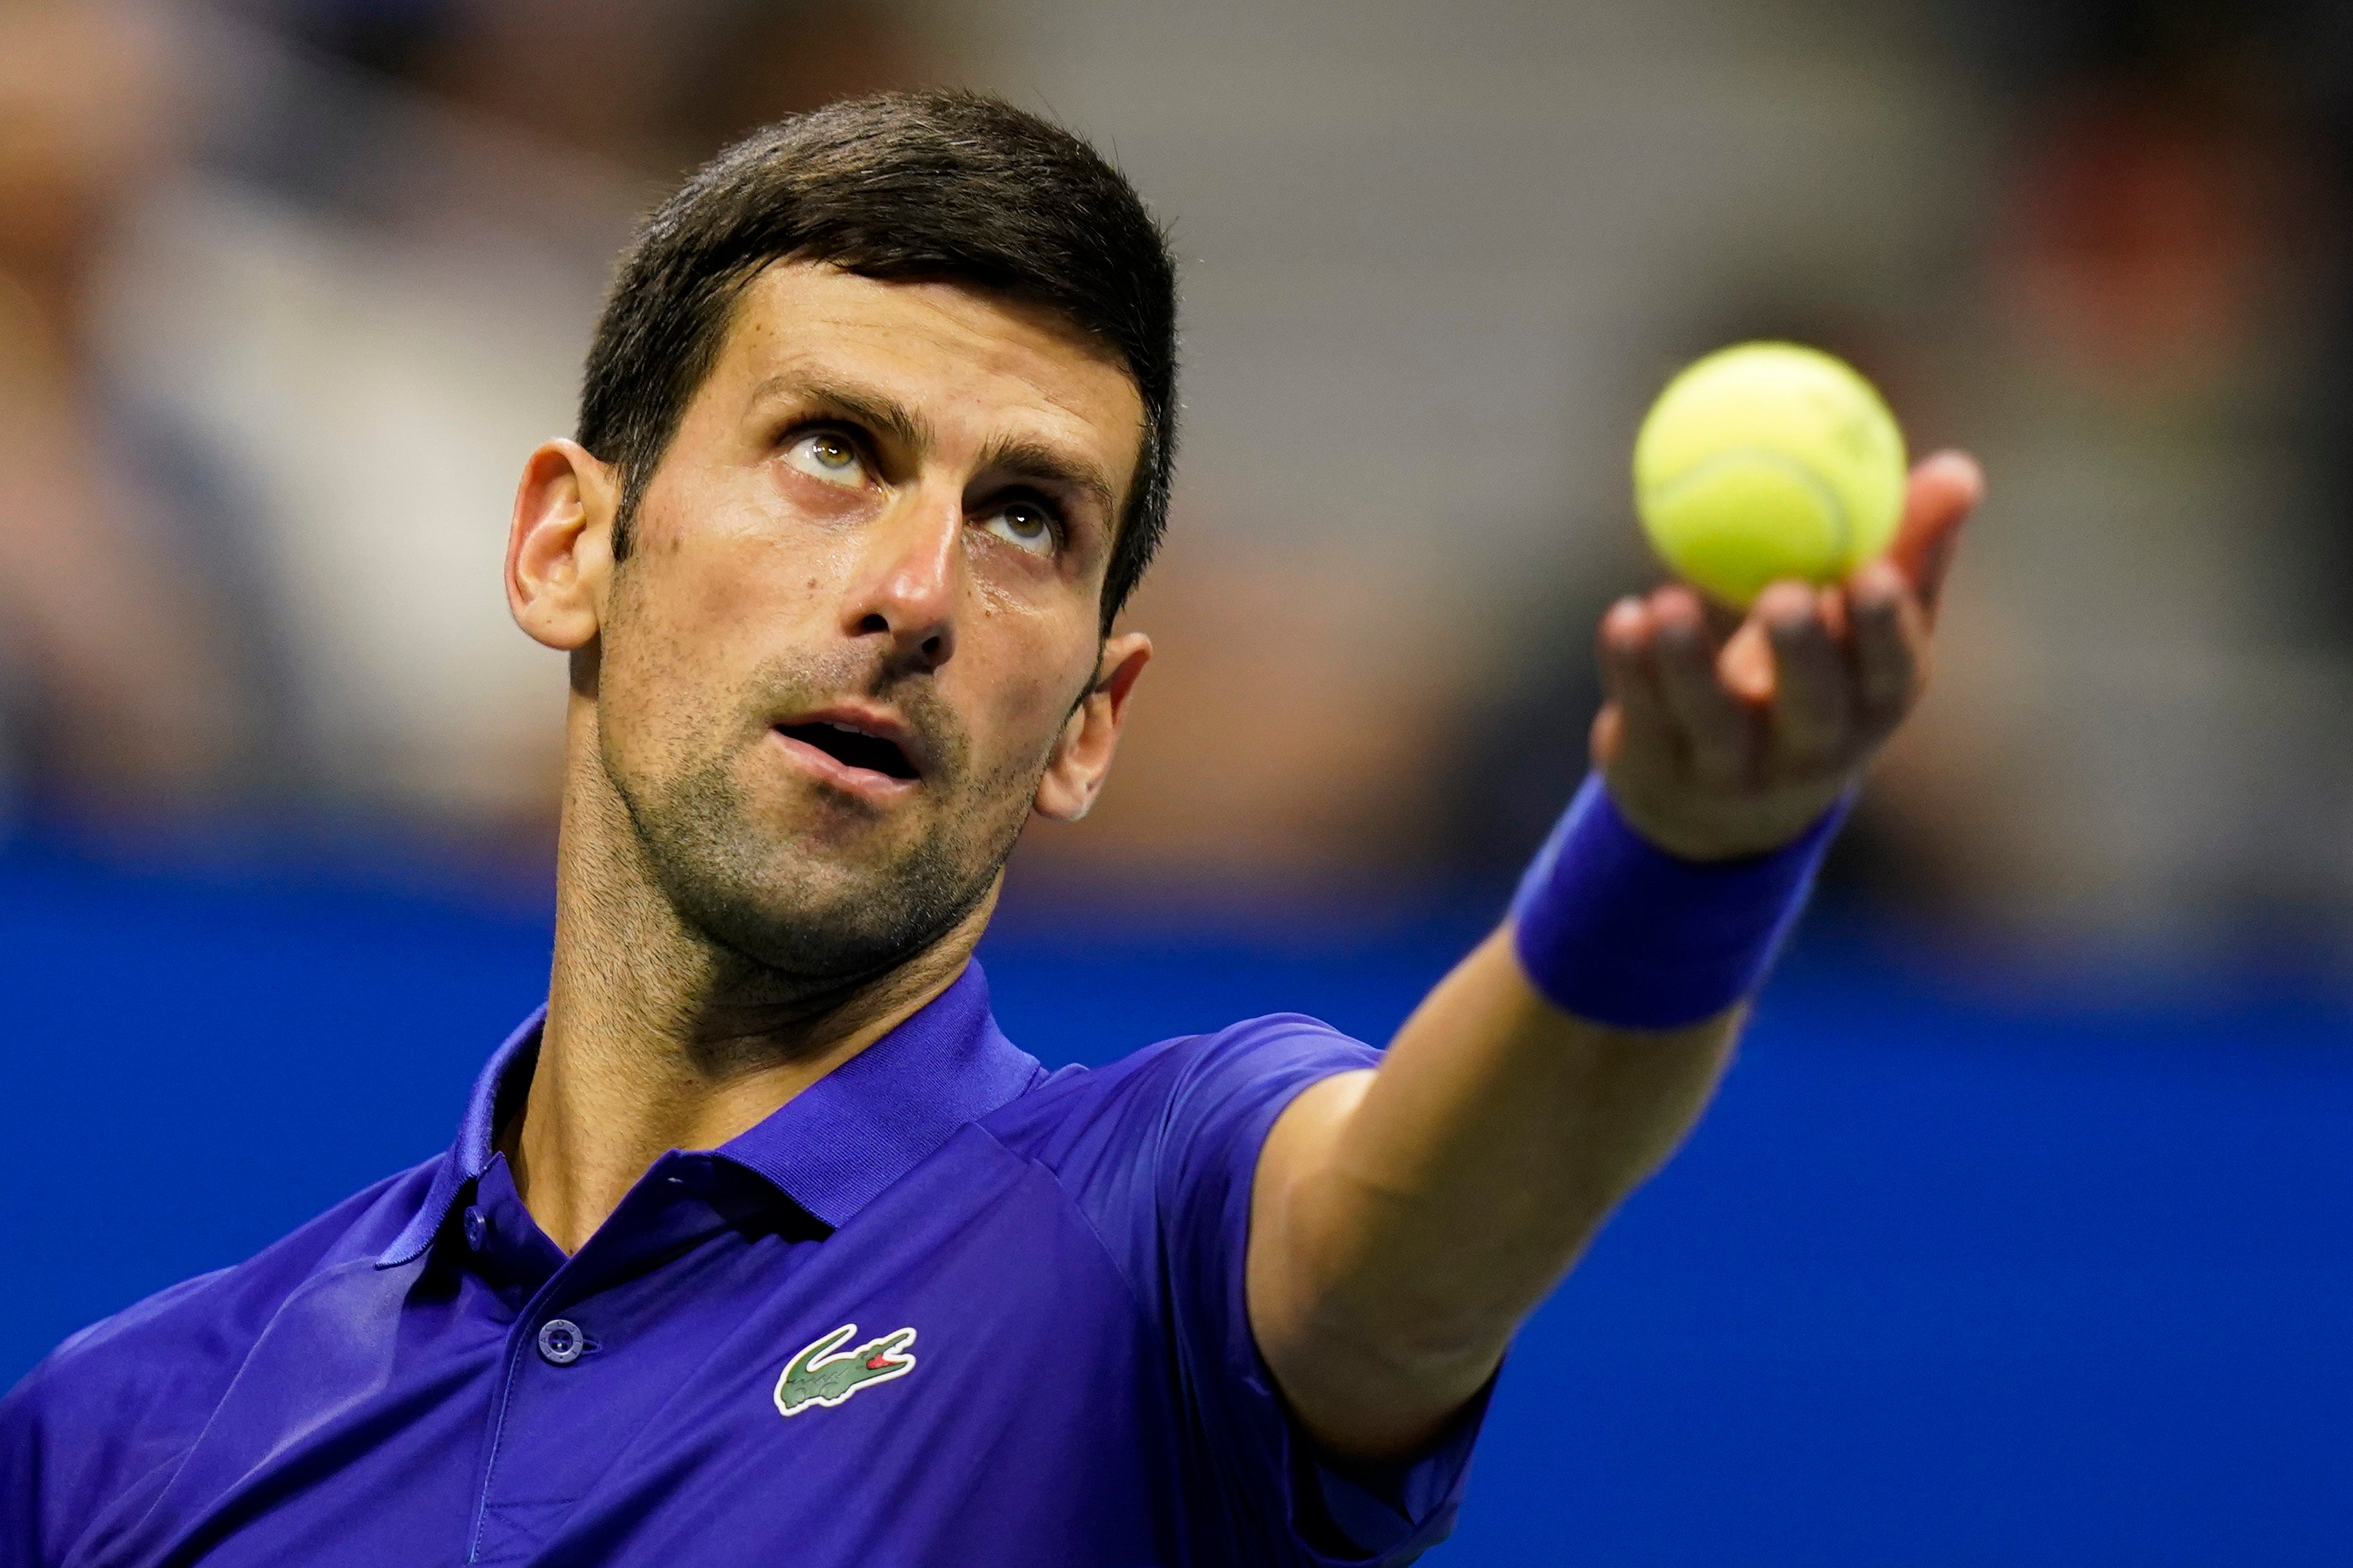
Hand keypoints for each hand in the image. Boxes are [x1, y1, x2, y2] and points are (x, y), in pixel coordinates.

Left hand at [1592, 450, 1983, 859]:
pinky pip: (1643, 717)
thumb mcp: (1859, 626)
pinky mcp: (1659, 770)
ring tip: (1667, 601)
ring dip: (1687, 662)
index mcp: (1872, 706)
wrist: (1719, 801)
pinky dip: (1629, 667)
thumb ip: (1904, 550)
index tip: (1872, 573)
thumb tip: (1960, 470)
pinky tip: (1623, 619)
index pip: (1891, 673)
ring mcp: (1732, 771)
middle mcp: (1810, 750)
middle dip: (1801, 653)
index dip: (1883, 629)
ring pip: (1711, 721)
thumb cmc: (1811, 680)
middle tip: (1784, 593)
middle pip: (1811, 708)